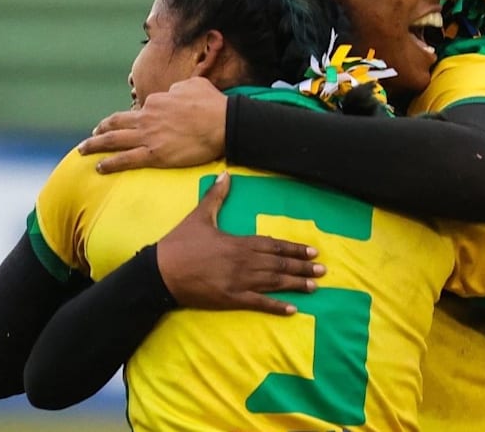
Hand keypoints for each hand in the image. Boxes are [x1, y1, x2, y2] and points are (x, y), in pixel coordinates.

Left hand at [78, 78, 227, 173]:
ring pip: (114, 140)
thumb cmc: (213, 104)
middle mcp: (147, 117)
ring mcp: (148, 136)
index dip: (140, 116)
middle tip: (93, 133)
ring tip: (84, 149)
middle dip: (102, 128)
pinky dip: (110, 163)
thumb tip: (174, 92)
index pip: (144, 109)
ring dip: (96, 145)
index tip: (137, 122)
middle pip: (117, 122)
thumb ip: (179, 88)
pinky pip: (125, 159)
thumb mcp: (194, 85)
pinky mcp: (153, 155)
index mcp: (158, 101)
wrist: (222, 122)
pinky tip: (99, 167)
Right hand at [157, 171, 324, 314]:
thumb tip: (225, 174)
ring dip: (296, 285)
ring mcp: (239, 282)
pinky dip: (276, 306)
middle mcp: (244, 262)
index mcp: (239, 242)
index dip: (294, 249)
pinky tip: (292, 310)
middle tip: (323, 270)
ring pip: (274, 283)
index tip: (312, 251)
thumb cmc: (180, 243)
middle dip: (302, 267)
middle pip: (279, 265)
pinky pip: (258, 303)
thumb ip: (216, 197)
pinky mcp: (230, 299)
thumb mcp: (200, 216)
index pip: (274, 245)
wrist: (161, 272)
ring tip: (314, 287)